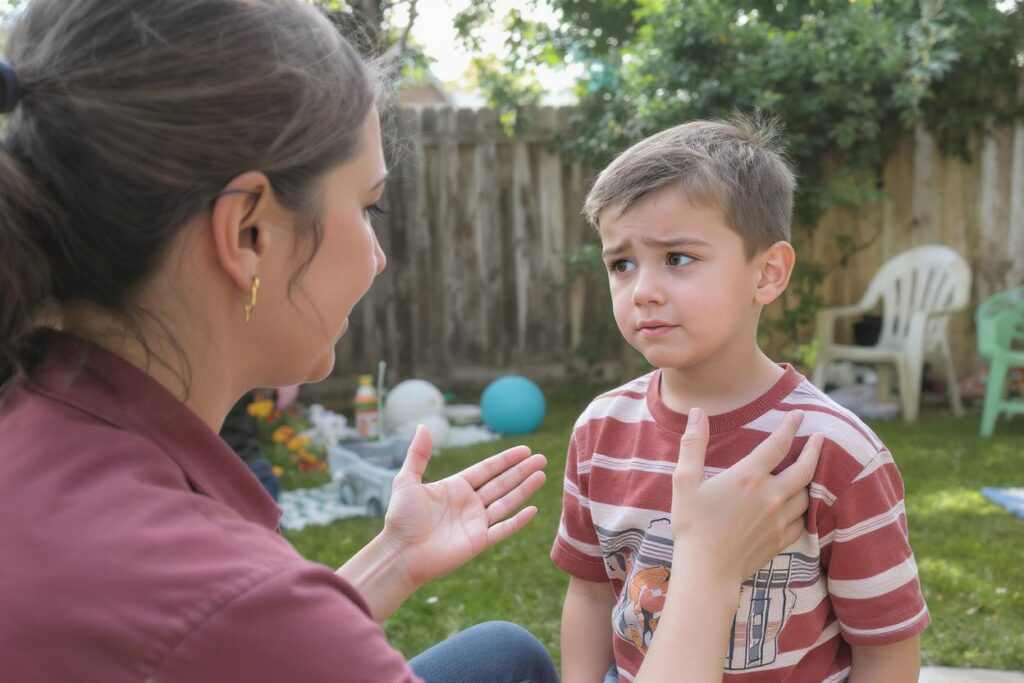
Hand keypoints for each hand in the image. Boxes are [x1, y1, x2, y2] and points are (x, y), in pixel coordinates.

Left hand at [382, 425, 546, 587]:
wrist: (399, 554)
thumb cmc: (400, 519)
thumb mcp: (406, 480)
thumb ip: (418, 455)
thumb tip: (424, 426)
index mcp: (455, 487)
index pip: (487, 470)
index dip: (506, 460)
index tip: (524, 450)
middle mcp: (469, 503)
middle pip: (501, 483)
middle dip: (521, 470)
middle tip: (541, 458)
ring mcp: (476, 523)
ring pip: (506, 502)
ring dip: (524, 489)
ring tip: (542, 475)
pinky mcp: (478, 541)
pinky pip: (503, 529)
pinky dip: (518, 520)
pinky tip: (533, 509)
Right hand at [670, 408, 822, 583]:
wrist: (707, 571)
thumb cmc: (692, 525)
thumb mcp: (685, 481)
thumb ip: (693, 444)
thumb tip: (697, 414)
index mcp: (748, 477)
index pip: (778, 444)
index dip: (790, 426)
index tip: (799, 414)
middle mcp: (771, 496)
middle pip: (805, 469)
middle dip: (815, 451)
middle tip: (821, 439)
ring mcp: (779, 520)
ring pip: (807, 495)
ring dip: (812, 480)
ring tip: (812, 471)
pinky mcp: (781, 540)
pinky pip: (803, 521)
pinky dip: (806, 509)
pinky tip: (803, 507)